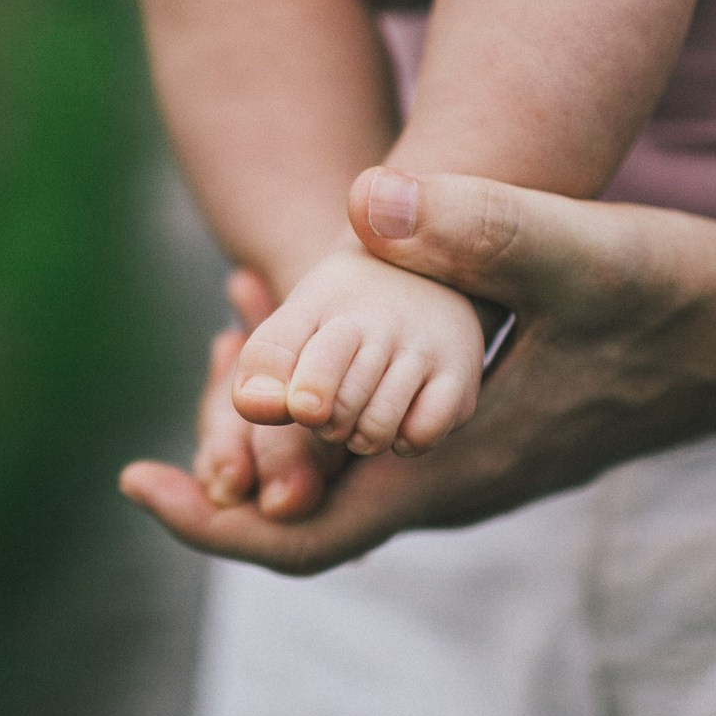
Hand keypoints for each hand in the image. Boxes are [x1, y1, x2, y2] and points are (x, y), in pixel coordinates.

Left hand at [122, 168, 715, 573]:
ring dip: (286, 399)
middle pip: (304, 495)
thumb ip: (484, 229)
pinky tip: (330, 298)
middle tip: (216, 328)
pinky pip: (384, 423)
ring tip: (252, 304)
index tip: (133, 479)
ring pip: (343, 455)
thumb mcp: (586, 250)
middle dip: (238, 431)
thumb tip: (367, 205)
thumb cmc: (684, 299)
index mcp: (450, 472)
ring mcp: (474, 455)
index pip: (300, 536)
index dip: (211, 521)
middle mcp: (452, 481)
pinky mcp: (494, 421)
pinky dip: (336, 378)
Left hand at [231, 242, 483, 456]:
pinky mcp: (461, 378)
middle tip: (331, 407)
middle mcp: (388, 324)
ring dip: (360, 436)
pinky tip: (400, 418)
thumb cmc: (344, 311)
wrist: (422, 275)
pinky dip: (405, 440)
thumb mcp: (296, 321)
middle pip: (342, 410)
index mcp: (338, 306)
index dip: (309, 393)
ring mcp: (429, 350)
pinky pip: (423, 434)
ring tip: (361, 411)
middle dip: (326, 423)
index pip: (320, 362)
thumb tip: (254, 406)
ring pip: (379, 429)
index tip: (304, 408)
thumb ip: (264, 362)